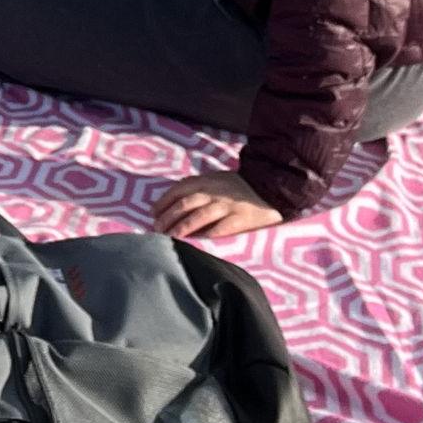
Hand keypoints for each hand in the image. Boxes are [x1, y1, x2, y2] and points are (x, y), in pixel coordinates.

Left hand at [151, 170, 283, 240]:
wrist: (270, 190)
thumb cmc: (238, 187)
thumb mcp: (216, 180)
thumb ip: (198, 187)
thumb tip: (175, 200)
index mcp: (206, 181)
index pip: (179, 189)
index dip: (164, 201)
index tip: (152, 213)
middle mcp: (214, 192)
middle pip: (185, 203)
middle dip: (168, 216)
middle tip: (157, 228)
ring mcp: (227, 205)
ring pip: (199, 216)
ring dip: (182, 227)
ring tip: (170, 236)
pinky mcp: (240, 219)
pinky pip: (221, 228)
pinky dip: (207, 235)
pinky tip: (196, 243)